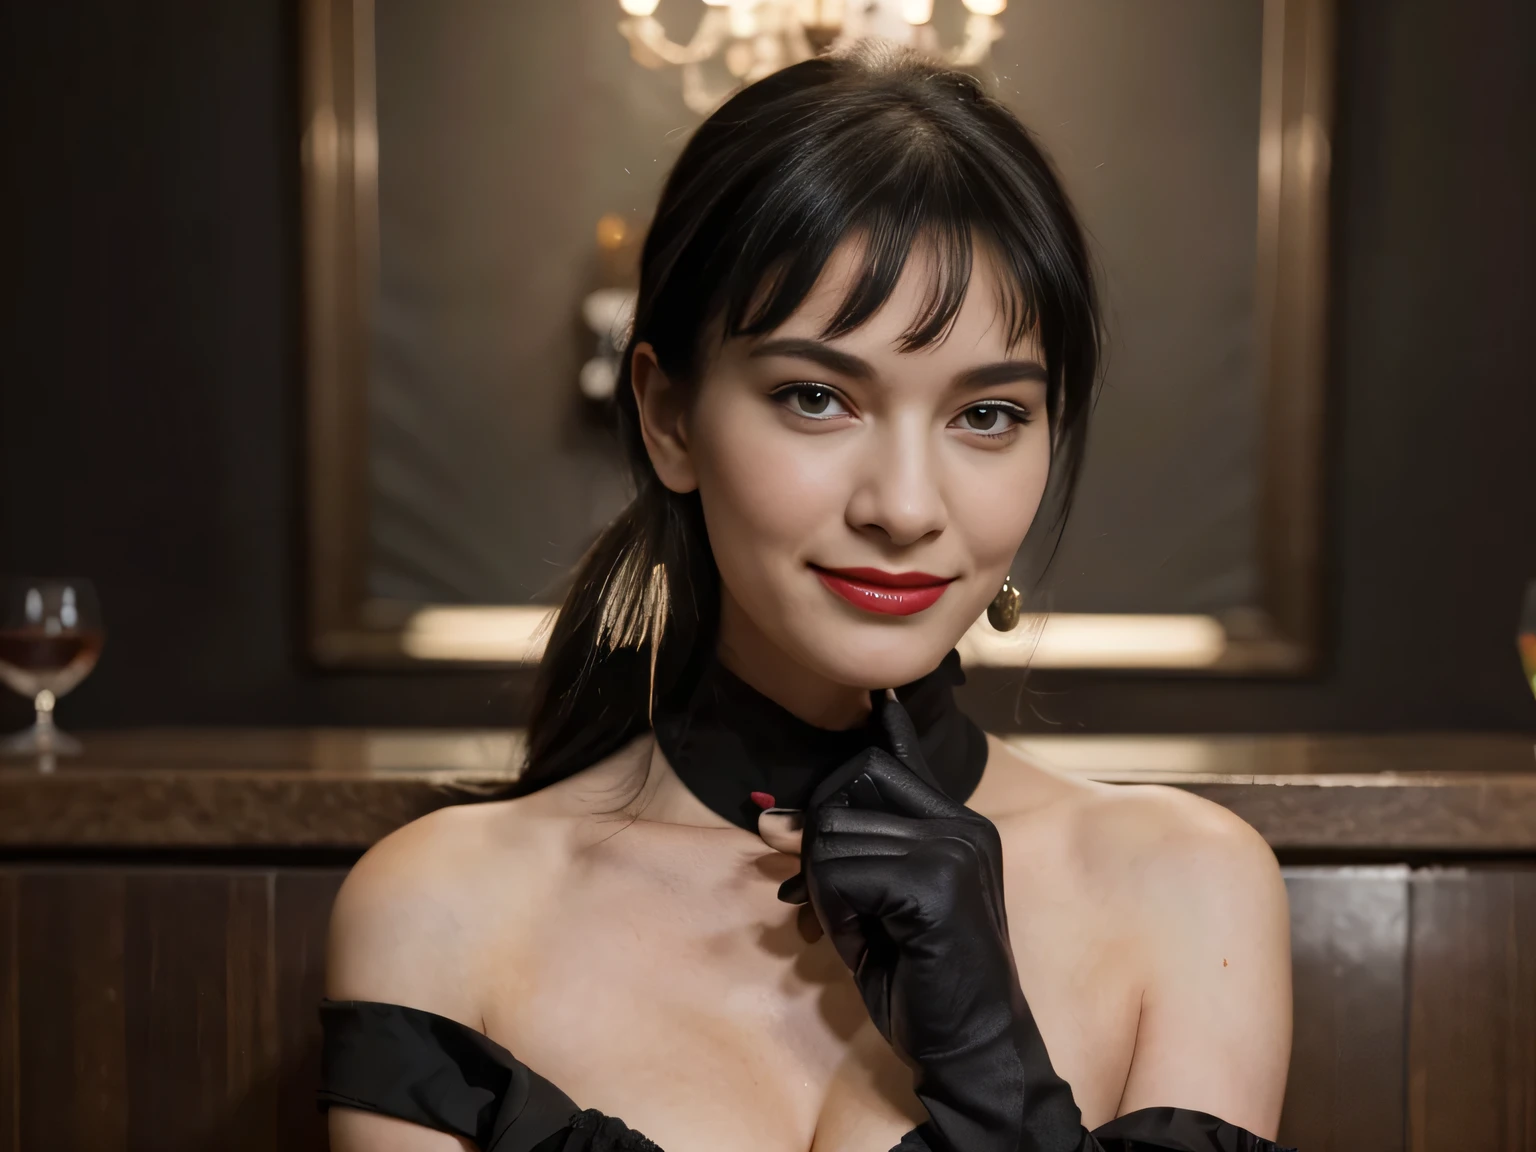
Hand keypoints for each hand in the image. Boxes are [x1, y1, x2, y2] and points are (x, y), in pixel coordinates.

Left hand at [779, 695, 1089, 1151]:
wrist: (970, 1050)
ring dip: (824, 891)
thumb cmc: (919, 980)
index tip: (868, 743)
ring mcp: (954, 850)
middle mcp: (961, 825)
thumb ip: (844, 850)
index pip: (886, 760)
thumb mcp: (875, 903)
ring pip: (833, 835)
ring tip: (850, 933)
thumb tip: (770, 817)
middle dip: (816, 846)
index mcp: (956, 824)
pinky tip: (857, 948)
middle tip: (817, 902)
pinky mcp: (935, 884)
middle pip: (846, 788)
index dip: (854, 763)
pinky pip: (840, 874)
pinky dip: (834, 915)